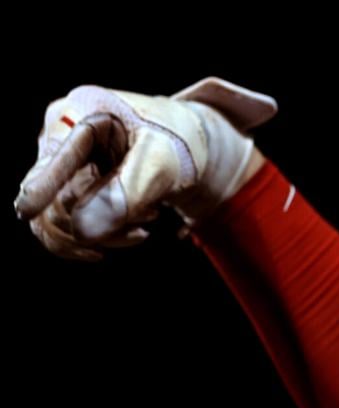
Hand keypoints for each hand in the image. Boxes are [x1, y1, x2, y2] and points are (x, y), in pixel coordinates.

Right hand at [14, 77, 276, 261]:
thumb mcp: (162, 162)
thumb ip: (127, 193)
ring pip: (55, 219)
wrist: (187, 144)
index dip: (41, 186)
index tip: (25, 211)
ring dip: (100, 235)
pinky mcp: (66, 185)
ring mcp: (58, 163)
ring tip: (144, 228)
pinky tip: (132, 234)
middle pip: (53, 196)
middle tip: (151, 216)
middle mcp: (59, 137)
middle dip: (99, 221)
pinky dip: (95, 238)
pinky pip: (64, 225)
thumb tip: (84, 232)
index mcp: (81, 113)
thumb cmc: (178, 142)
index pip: (55, 158)